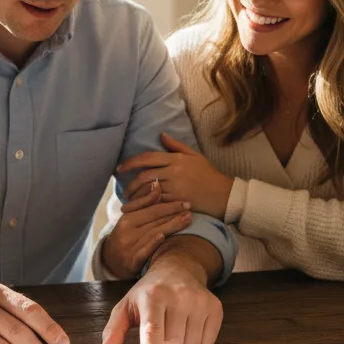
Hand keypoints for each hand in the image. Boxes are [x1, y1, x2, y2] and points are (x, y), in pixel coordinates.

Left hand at [97, 255, 222, 343]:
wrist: (178, 270)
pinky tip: (190, 324)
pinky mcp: (215, 307)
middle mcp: (178, 296)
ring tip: (175, 325)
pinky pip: (207, 343)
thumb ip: (114, 331)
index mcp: (152, 296)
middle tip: (161, 330)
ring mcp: (199, 300)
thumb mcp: (126, 306)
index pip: (152, 331)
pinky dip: (197, 341)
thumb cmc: (149, 293)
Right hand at [101, 181, 194, 278]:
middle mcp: (126, 232)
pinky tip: (163, 236)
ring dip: (171, 226)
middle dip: (174, 214)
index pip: (151, 209)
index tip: (185, 202)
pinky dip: (153, 243)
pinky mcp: (131, 262)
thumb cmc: (125, 236)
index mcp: (126, 219)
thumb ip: (144, 203)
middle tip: (190, 209)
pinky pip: (143, 251)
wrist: (110, 262)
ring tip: (187, 220)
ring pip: (152, 233)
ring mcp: (129, 247)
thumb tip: (157, 185)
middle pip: (154, 220)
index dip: (169, 205)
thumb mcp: (130, 219)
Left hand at [118, 133, 233, 219]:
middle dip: (131, 184)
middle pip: (144, 176)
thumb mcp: (195, 156)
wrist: (224, 195)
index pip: (147, 158)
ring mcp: (175, 188)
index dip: (131, 162)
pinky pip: (157, 203)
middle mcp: (174, 172)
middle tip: (125, 191)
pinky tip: (142, 208)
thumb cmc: (209, 175)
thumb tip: (161, 135)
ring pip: (148, 191)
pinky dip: (147, 206)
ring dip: (136, 197)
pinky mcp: (177, 202)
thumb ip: (176, 146)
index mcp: (176, 159)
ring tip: (131, 201)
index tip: (120, 167)